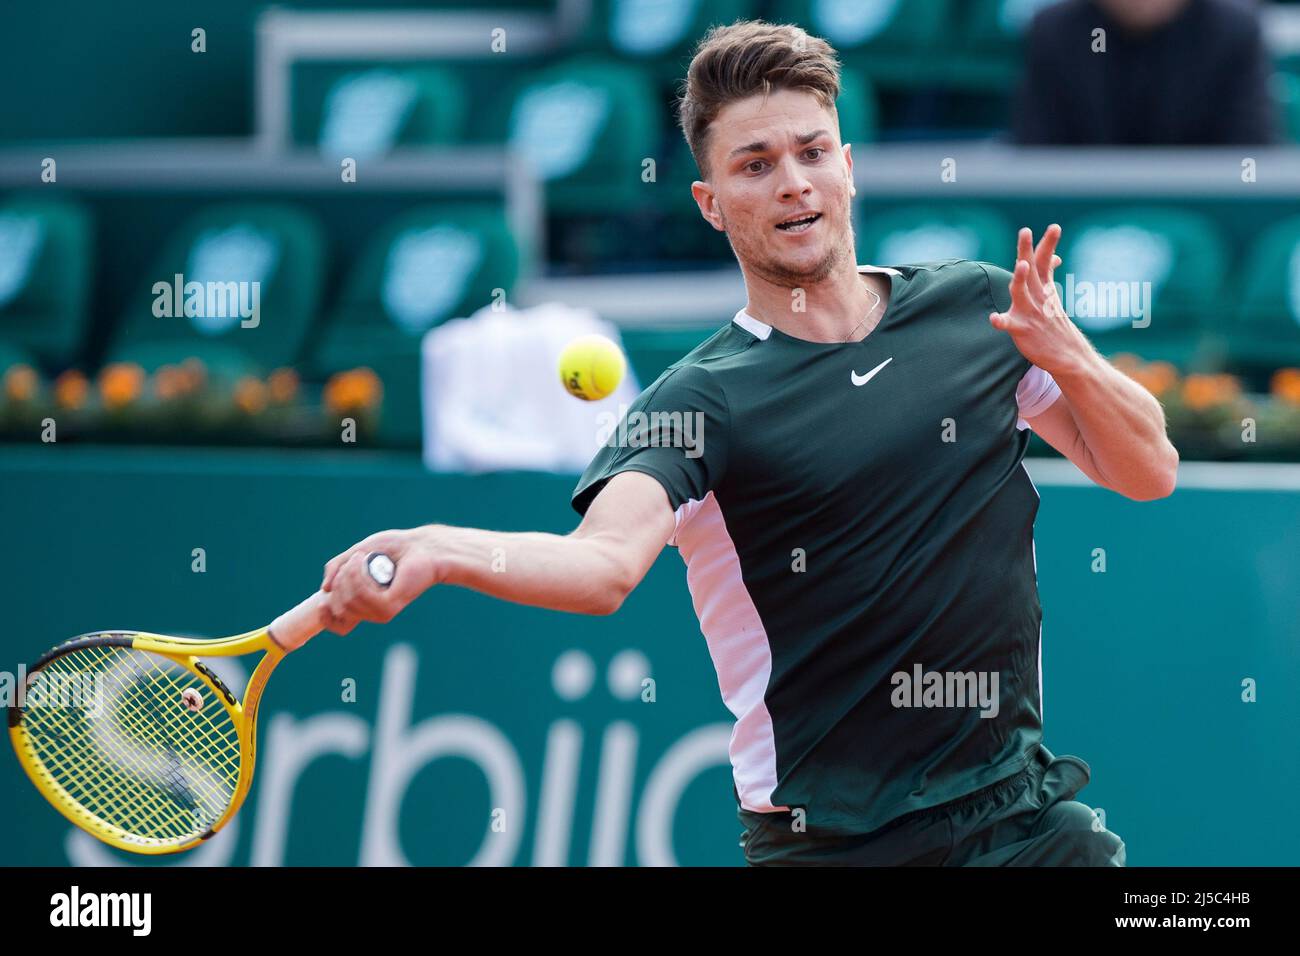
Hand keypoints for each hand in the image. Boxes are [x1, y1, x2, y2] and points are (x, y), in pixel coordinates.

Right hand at [319, 527, 437, 634]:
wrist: (420, 546)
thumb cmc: (393, 549)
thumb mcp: (356, 554)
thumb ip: (337, 568)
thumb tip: (325, 590)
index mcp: (363, 604)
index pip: (339, 626)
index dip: (326, 617)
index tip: (323, 601)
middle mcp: (372, 611)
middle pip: (339, 609)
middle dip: (339, 581)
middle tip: (355, 560)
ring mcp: (381, 611)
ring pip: (348, 602)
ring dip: (349, 574)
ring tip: (362, 557)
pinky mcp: (390, 606)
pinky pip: (361, 595)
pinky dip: (358, 574)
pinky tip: (365, 560)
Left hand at [989, 224, 1090, 375]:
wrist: (1069, 356)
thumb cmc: (1055, 324)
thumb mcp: (1052, 296)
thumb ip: (1047, 276)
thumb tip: (1053, 256)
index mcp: (1044, 289)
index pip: (1044, 262)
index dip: (1047, 245)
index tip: (1054, 226)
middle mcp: (1037, 298)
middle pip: (1031, 270)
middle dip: (1027, 250)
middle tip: (1025, 231)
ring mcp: (1030, 313)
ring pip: (1022, 293)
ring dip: (1021, 279)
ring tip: (1021, 265)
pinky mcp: (1022, 331)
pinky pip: (1010, 325)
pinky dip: (1001, 321)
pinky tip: (994, 319)